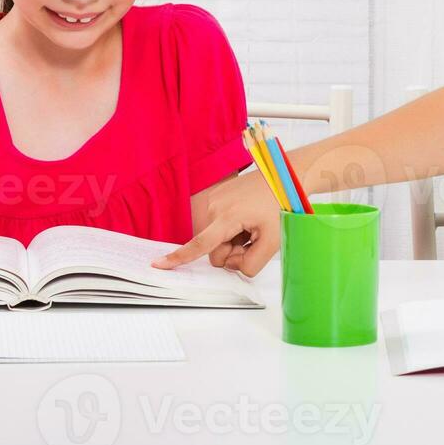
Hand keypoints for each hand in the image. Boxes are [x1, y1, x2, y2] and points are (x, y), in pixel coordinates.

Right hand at [153, 170, 283, 276]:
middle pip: (214, 251)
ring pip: (216, 240)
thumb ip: (252, 264)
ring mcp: (215, 200)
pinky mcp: (218, 197)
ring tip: (253, 228)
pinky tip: (248, 221)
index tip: (157, 264)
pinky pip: (219, 226)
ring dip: (234, 241)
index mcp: (227, 216)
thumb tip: (234, 268)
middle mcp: (214, 206)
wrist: (286, 176)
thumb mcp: (273, 241)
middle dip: (232, 253)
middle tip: (255, 241)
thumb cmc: (281, 203)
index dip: (178, 257)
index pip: (200, 245)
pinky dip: (233, 230)